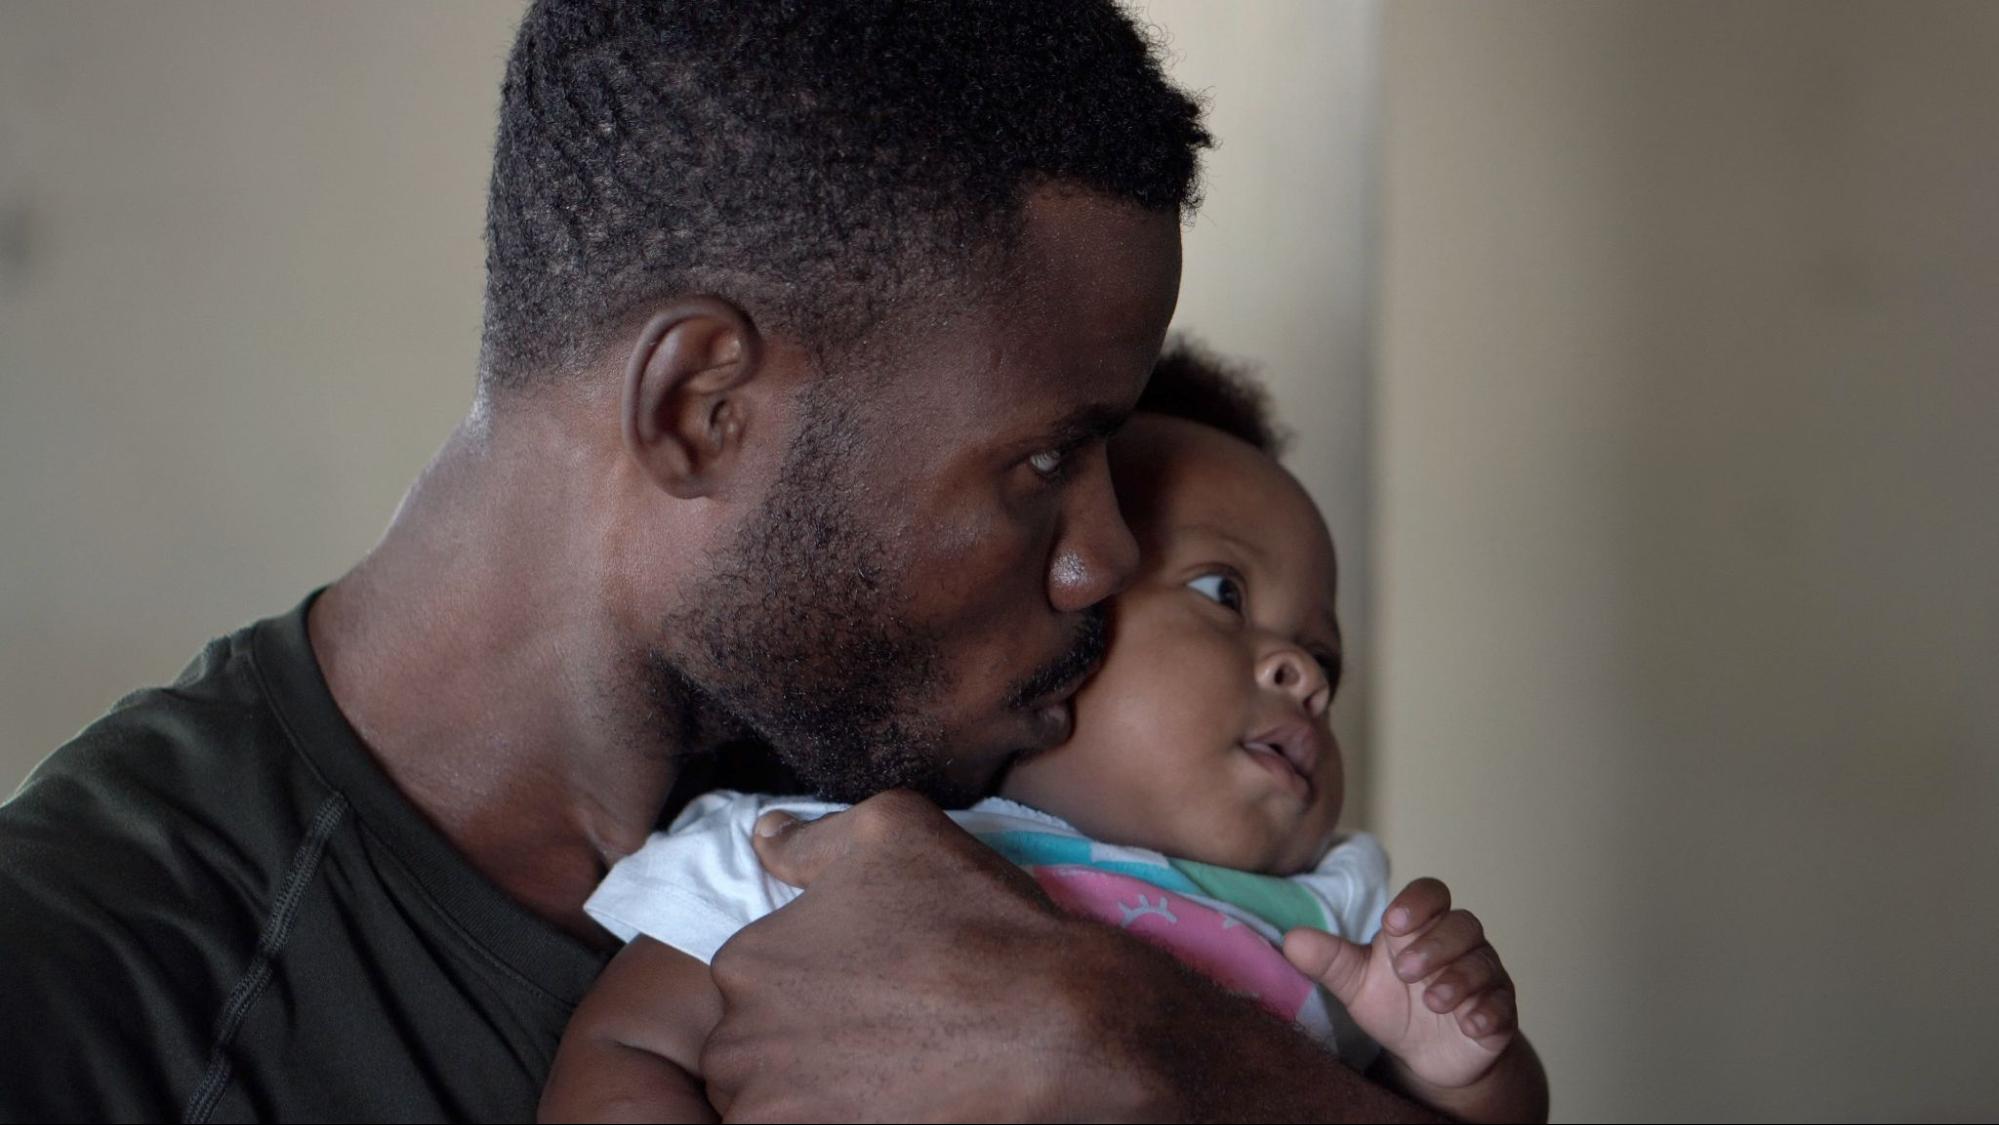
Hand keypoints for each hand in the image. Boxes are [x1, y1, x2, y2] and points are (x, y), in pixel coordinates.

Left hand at [698, 790, 1124, 1121]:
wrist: (1053, 1023)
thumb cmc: (973, 918)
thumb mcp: (892, 829)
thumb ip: (810, 835)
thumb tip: (764, 834)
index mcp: (745, 963)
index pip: (752, 979)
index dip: (811, 980)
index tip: (866, 982)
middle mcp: (739, 1047)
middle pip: (754, 1048)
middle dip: (803, 1040)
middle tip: (880, 1027)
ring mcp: (777, 1115)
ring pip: (778, 1102)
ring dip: (819, 1090)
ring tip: (891, 1069)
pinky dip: (851, 1117)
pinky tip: (900, 1101)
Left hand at [1284, 877, 1517, 1090]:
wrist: (1428, 1056)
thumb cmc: (1395, 1005)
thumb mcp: (1358, 985)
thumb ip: (1330, 961)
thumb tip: (1291, 940)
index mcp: (1423, 928)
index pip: (1431, 894)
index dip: (1418, 902)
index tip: (1393, 922)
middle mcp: (1460, 946)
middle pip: (1463, 925)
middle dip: (1436, 944)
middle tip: (1406, 970)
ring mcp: (1484, 977)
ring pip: (1484, 963)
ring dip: (1460, 979)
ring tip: (1434, 1002)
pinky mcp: (1500, 1012)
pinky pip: (1504, 1005)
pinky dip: (1488, 1012)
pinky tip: (1471, 1023)